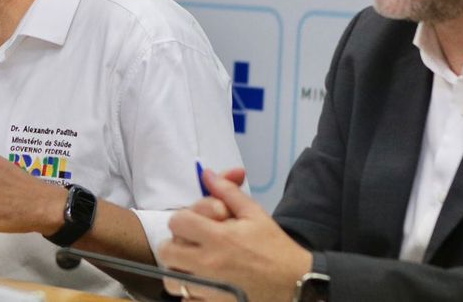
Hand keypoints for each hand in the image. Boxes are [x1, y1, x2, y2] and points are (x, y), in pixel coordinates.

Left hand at [159, 168, 311, 301]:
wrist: (296, 284)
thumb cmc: (275, 247)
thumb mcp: (254, 213)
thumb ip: (228, 191)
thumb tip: (206, 173)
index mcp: (218, 237)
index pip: (177, 222)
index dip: (183, 219)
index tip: (194, 224)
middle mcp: (207, 264)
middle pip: (166, 251)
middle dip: (175, 244)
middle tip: (191, 244)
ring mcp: (208, 290)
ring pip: (172, 279)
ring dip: (178, 270)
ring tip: (193, 266)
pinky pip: (186, 301)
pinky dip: (190, 293)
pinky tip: (205, 284)